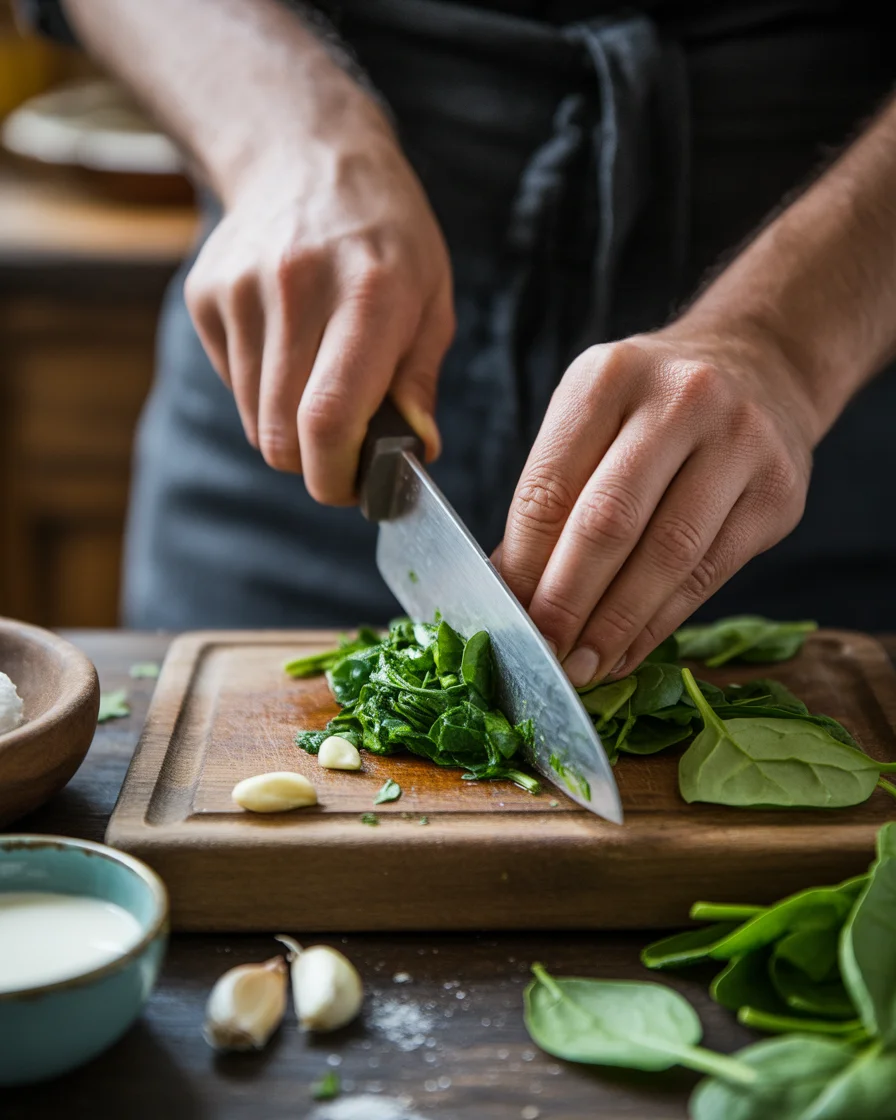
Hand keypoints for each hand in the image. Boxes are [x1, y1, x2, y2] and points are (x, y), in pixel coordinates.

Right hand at [184, 90, 453, 502]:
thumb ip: (419, 381)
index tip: (351, 489)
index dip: (334, 475)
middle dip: (312, 463)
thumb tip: (413, 454)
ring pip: (253, 418)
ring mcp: (242, 291)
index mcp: (368, 296)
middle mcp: (297, 291)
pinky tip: (287, 344)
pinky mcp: (206, 296)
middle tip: (342, 449)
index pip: (330, 418)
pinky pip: (232, 384)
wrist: (307, 155)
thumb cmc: (388, 238)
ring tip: (318, 378)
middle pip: (280, 434)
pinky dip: (262, 390)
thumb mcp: (432, 300)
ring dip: (287, 426)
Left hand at [496, 323, 819, 685]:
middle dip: (567, 600)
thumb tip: (511, 588)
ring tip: (583, 666)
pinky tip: (628, 651)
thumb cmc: (651, 407)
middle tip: (543, 652)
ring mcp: (740, 443)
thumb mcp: (591, 420)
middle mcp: (681, 400)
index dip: (523, 563)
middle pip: (609, 521)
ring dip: (616, 624)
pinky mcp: (778, 493)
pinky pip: (709, 574)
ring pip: (667, 555)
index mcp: (608, 377)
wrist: (760, 366)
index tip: (506, 616)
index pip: (550, 487)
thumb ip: (552, 495)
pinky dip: (661, 622)